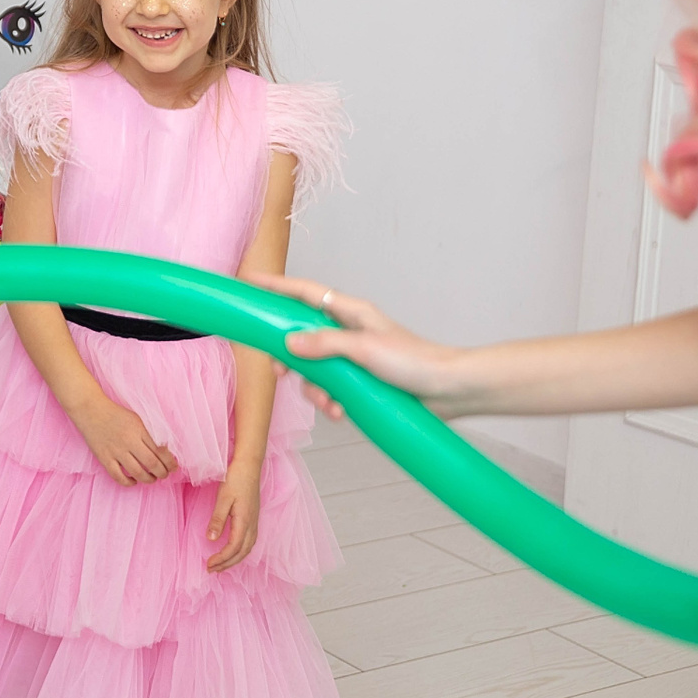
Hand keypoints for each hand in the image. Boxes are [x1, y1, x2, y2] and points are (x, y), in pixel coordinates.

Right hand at [68, 396, 178, 486]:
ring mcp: (115, 451)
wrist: (90, 409)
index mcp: (139, 430)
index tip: (174, 466)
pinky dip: (128, 482)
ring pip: (137, 472)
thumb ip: (148, 434)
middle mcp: (129, 442)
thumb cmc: (115, 413)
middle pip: (152, 464)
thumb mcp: (136, 419)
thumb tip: (163, 451)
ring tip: (152, 479)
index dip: (170, 462)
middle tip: (165, 474)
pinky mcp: (104, 458)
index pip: (160, 451)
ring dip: (148, 479)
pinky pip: (118, 476)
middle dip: (162, 473)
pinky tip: (134, 481)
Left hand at [206, 460, 261, 571]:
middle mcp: (252, 524)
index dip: (221, 559)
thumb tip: (212, 539)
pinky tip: (232, 550)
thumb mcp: (223, 498)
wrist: (250, 464)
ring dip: (234, 559)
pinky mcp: (254, 517)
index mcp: (245, 521)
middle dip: (227, 564)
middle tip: (212, 570)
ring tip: (221, 565)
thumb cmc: (236, 478)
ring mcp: (255, 521)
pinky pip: (250, 541)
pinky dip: (241, 551)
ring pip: (248, 548)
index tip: (208, 565)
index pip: (234, 548)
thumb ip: (218, 519)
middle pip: (242, 552)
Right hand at [251, 274, 467, 418]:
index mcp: (350, 313)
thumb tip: (289, 342)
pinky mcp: (359, 383)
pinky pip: (331, 391)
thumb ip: (324, 344)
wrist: (447, 390)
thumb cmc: (414, 361)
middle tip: (282, 373)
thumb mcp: (364, 349)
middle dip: (290, 359)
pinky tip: (342, 413)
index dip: (276, 287)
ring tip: (330, 403)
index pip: (305, 293)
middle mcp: (348, 332)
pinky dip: (331, 403)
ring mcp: (352, 358)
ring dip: (315, 390)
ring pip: (313, 369)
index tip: (251, 283)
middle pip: (301, 336)